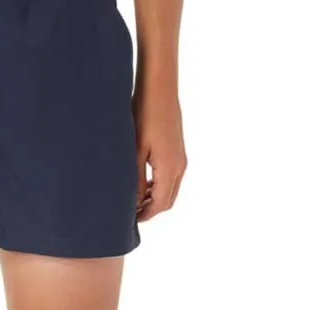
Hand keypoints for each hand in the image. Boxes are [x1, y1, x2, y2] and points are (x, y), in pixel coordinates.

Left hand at [133, 81, 186, 221]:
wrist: (159, 87)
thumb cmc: (144, 115)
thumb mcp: (135, 151)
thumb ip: (134, 180)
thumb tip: (133, 203)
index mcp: (169, 169)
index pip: (159, 204)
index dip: (144, 215)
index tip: (128, 221)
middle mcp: (179, 166)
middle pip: (167, 201)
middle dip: (150, 210)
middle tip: (129, 213)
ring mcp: (181, 158)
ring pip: (170, 189)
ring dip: (154, 198)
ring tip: (133, 199)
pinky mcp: (177, 150)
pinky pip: (171, 177)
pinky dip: (158, 186)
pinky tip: (141, 182)